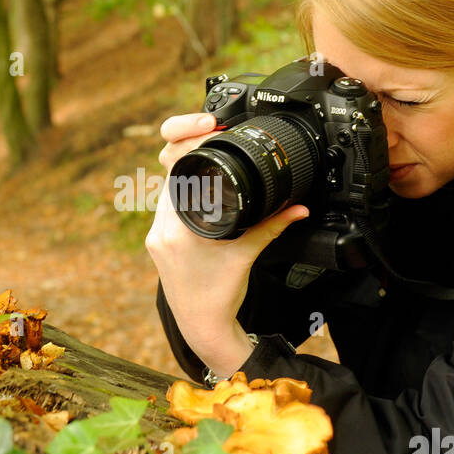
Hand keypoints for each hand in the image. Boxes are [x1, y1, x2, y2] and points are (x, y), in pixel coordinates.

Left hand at [145, 111, 309, 374]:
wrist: (202, 326)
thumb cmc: (221, 295)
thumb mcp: (248, 254)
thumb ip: (272, 225)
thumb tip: (298, 207)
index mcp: (178, 229)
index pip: (177, 169)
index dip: (191, 141)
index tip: (209, 127)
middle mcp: (161, 229)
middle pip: (169, 173)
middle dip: (189, 150)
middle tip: (211, 132)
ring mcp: (156, 235)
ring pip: (166, 188)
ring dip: (186, 173)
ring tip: (207, 157)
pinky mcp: (157, 241)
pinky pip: (167, 206)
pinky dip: (182, 193)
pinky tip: (198, 187)